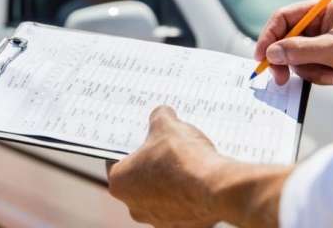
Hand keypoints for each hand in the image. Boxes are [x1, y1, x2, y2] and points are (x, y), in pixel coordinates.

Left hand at [107, 106, 289, 227]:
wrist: (217, 188)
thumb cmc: (183, 158)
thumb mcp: (167, 125)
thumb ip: (159, 117)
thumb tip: (162, 114)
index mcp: (120, 183)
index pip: (116, 160)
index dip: (130, 146)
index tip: (141, 137)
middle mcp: (134, 206)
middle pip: (139, 179)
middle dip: (152, 163)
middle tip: (166, 146)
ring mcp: (159, 220)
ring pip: (161, 194)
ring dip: (170, 180)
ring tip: (187, 161)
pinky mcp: (182, 226)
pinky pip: (182, 206)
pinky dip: (188, 194)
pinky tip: (199, 177)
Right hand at [255, 0, 332, 89]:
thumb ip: (301, 49)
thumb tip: (272, 53)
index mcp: (321, 10)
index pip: (284, 18)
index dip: (269, 36)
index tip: (262, 56)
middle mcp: (318, 24)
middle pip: (285, 39)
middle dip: (285, 59)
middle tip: (280, 77)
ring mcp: (320, 42)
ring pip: (294, 57)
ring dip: (307, 70)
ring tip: (329, 75)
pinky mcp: (324, 59)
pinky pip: (306, 68)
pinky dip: (316, 76)